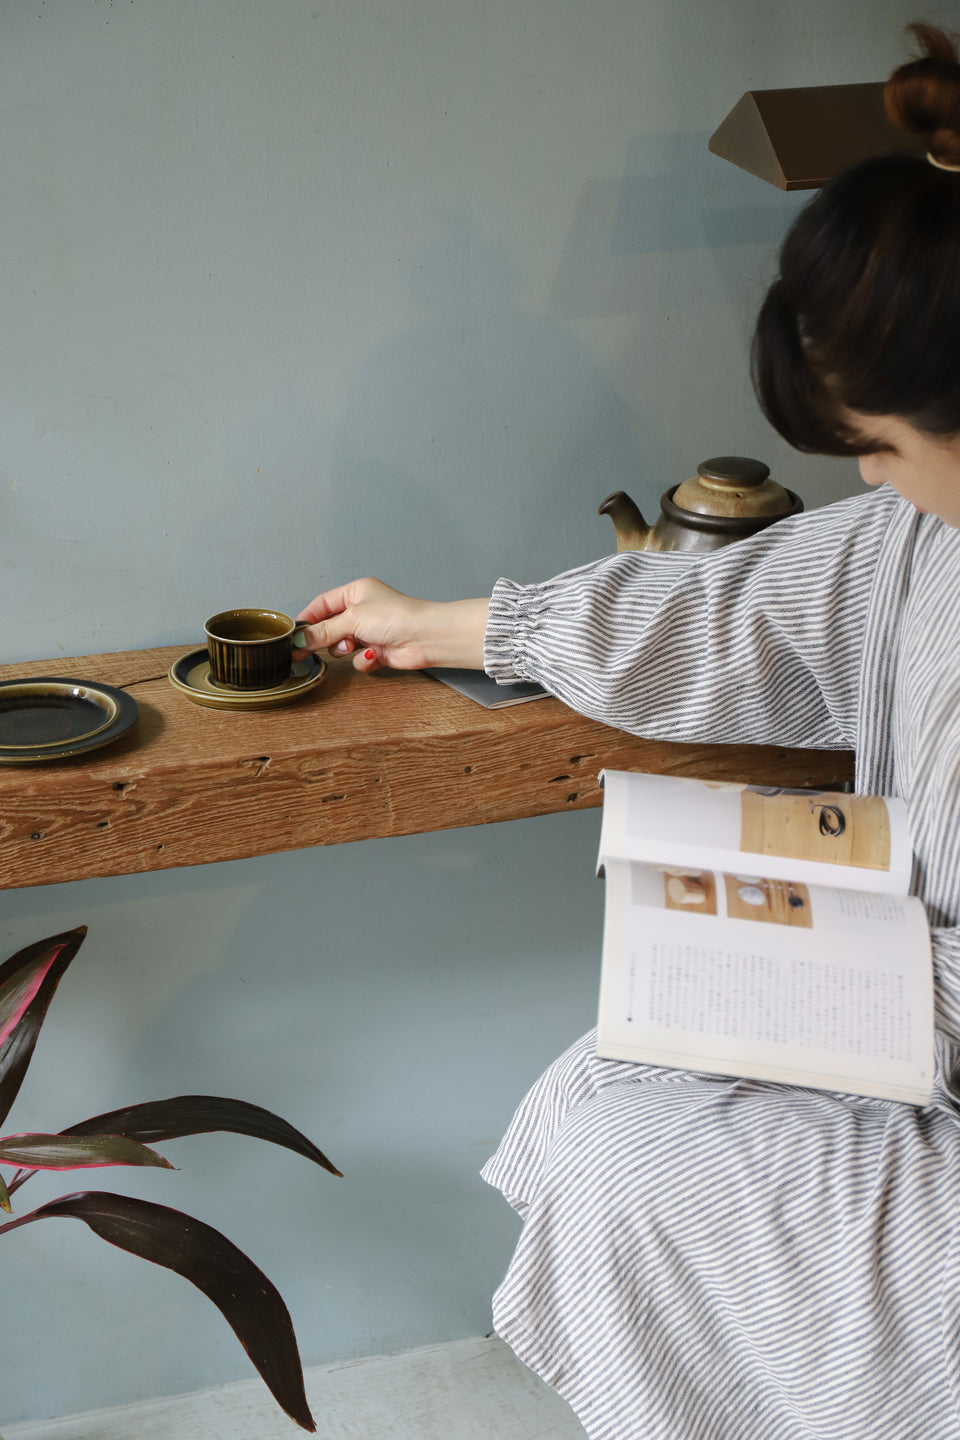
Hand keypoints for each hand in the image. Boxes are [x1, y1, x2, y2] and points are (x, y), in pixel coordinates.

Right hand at [293, 578, 488, 672]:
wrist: (425, 637)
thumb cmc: (395, 617)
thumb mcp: (351, 619)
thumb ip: (324, 631)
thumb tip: (300, 641)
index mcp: (356, 592)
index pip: (322, 604)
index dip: (307, 620)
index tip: (293, 636)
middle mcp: (363, 610)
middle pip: (329, 626)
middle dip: (322, 639)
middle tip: (304, 652)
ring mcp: (370, 631)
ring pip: (342, 645)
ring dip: (344, 649)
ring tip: (352, 647)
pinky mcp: (379, 650)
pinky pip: (359, 659)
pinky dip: (363, 660)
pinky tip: (373, 656)